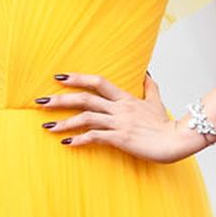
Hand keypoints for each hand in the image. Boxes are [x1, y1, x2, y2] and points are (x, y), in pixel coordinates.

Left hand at [37, 72, 206, 162]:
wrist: (175, 140)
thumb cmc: (165, 124)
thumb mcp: (156, 101)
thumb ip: (149, 86)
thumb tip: (147, 72)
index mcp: (125, 98)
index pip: (98, 82)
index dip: (78, 78)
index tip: (58, 77)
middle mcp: (119, 108)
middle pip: (85, 98)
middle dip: (61, 99)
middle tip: (40, 101)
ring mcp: (119, 123)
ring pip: (86, 117)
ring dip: (64, 122)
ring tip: (46, 126)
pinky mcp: (120, 139)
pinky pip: (95, 137)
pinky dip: (79, 139)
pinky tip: (67, 143)